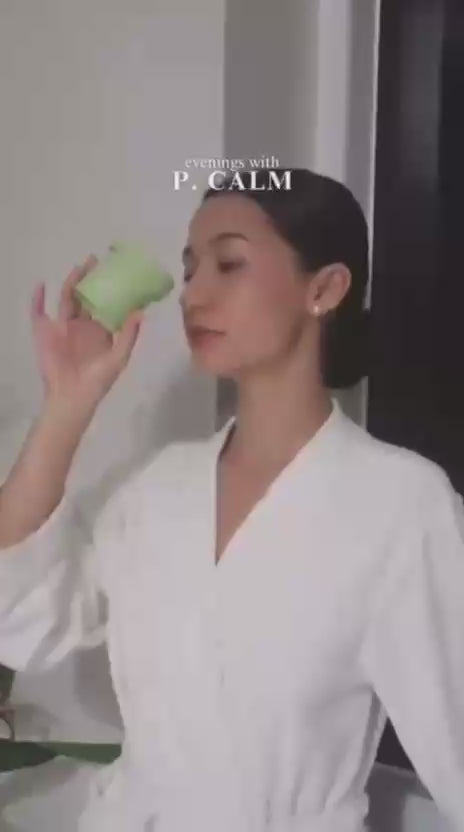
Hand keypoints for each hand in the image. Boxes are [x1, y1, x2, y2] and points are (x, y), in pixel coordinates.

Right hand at [31, 255, 142, 410]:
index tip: (117, 271)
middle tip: (97, 260)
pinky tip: (42, 285)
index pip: (105, 304)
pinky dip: (38, 298)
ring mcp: (62, 327)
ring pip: (66, 299)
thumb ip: (129, 335)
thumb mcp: (118, 358)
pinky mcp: (45, 332)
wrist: (72, 397)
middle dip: (90, 278)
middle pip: (85, 296)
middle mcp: (81, 325)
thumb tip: (141, 311)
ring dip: (71, 282)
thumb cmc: (98, 380)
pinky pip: (39, 311)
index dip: (110, 288)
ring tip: (80, 267)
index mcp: (99, 330)